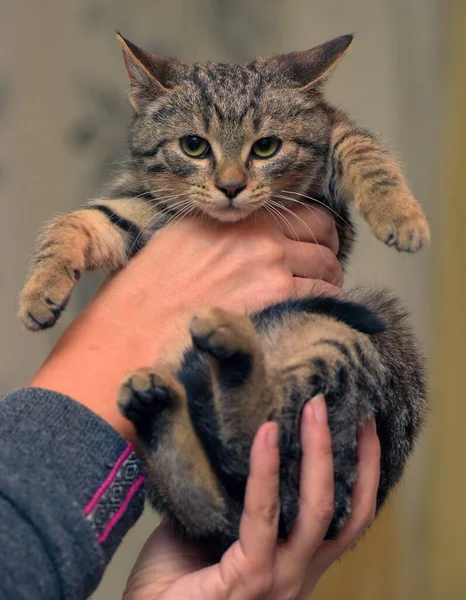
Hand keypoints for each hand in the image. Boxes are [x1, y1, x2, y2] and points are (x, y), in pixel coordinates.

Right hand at [30, 206, 341, 440]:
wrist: (129, 339)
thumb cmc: (139, 301)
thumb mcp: (174, 245)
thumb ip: (218, 237)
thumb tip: (245, 245)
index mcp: (228, 217)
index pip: (299, 211)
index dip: (315, 229)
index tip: (313, 243)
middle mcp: (253, 235)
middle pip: (322, 234)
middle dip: (328, 252)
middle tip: (323, 270)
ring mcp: (268, 267)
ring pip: (328, 267)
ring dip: (329, 281)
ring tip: (320, 297)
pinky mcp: (275, 303)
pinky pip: (323, 298)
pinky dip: (328, 306)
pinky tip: (316, 317)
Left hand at [123, 396, 379, 599]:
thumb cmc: (174, 580)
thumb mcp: (215, 529)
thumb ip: (233, 495)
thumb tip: (235, 440)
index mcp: (294, 562)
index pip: (347, 516)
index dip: (364, 472)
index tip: (362, 426)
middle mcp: (298, 573)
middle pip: (346, 510)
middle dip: (350, 452)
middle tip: (330, 403)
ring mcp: (279, 581)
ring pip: (318, 510)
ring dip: (317, 452)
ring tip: (310, 409)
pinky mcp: (251, 580)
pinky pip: (265, 517)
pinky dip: (267, 471)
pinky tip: (266, 435)